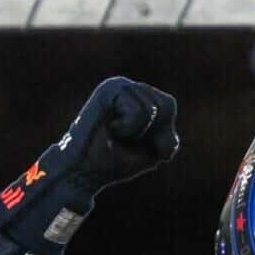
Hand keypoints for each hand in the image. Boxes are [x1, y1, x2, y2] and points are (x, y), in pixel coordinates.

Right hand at [63, 76, 179, 188]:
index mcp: (139, 99)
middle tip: (125, 138)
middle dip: (152, 132)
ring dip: (137, 132)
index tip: (138, 142)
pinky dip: (129, 129)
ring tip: (115, 133)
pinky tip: (110, 128)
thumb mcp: (152, 152)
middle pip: (167, 104)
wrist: (83, 170)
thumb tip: (171, 119)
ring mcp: (118, 85)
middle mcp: (128, 87)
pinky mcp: (109, 89)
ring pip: (154, 110)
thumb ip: (168, 137)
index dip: (162, 131)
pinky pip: (140, 112)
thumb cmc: (114, 162)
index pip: (169, 105)